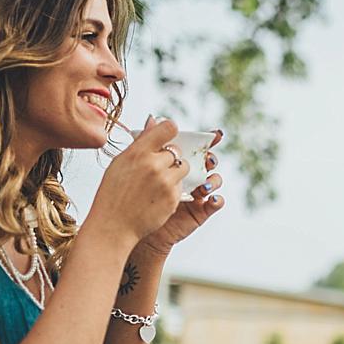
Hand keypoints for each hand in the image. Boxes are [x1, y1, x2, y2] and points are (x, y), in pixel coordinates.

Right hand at [84, 117, 189, 248]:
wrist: (112, 226)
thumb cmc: (112, 193)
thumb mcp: (119, 163)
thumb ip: (140, 142)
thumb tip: (154, 119)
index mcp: (137, 152)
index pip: (167, 128)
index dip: (170, 130)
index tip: (167, 135)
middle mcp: (153, 165)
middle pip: (176, 150)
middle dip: (169, 158)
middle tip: (156, 168)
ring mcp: (165, 182)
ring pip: (183, 167)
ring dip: (175, 173)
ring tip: (158, 183)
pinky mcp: (174, 198)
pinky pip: (182, 186)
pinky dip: (172, 190)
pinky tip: (156, 197)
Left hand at [136, 130, 225, 257]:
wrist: (127, 225)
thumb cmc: (131, 194)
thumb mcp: (137, 165)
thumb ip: (148, 142)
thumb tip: (152, 118)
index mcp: (177, 162)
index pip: (196, 147)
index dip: (209, 139)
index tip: (215, 134)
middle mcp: (189, 175)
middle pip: (208, 162)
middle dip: (211, 158)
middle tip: (207, 159)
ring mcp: (196, 193)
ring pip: (214, 180)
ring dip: (214, 178)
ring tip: (205, 183)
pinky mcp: (199, 211)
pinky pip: (214, 203)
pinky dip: (217, 200)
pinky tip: (210, 198)